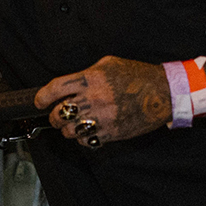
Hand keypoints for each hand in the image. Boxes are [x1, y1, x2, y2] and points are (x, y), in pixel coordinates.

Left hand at [34, 57, 170, 147]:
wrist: (165, 92)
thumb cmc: (138, 76)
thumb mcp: (110, 64)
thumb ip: (87, 72)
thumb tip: (68, 83)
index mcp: (91, 79)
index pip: (55, 89)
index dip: (42, 97)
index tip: (39, 102)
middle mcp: (95, 98)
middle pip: (59, 114)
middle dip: (54, 117)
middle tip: (57, 116)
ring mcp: (103, 117)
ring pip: (70, 131)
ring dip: (67, 130)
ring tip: (72, 125)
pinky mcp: (112, 132)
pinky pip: (87, 141)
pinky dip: (83, 139)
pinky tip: (87, 132)